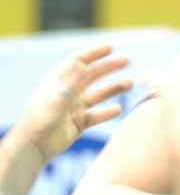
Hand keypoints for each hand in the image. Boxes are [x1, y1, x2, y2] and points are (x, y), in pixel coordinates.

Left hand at [15, 45, 131, 160]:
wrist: (34, 146)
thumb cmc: (40, 120)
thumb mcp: (56, 98)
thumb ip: (71, 82)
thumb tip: (82, 63)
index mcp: (59, 82)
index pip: (78, 62)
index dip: (94, 53)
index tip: (111, 48)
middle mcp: (67, 92)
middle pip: (91, 75)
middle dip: (108, 67)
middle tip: (127, 60)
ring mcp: (74, 108)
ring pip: (98, 95)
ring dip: (113, 88)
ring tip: (130, 83)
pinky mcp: (79, 123)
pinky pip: (97, 115)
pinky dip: (108, 112)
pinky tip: (119, 109)